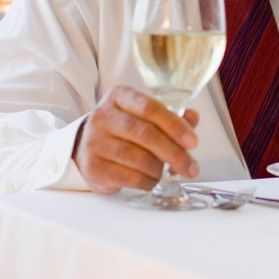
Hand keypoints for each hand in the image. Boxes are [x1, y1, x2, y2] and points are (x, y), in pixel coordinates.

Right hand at [72, 85, 199, 194]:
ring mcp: (95, 142)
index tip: (193, 142)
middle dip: (174, 153)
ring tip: (168, 172)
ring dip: (161, 169)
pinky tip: (152, 179)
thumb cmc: (122, 130)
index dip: (174, 125)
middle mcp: (103, 116)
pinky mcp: (93, 167)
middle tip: (191, 167)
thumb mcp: (143, 116)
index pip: (149, 108)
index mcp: (119, 97)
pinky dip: (148, 181)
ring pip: (138, 159)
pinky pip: (130, 178)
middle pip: (146, 135)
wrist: (85, 148)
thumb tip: (192, 118)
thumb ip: (170, 116)